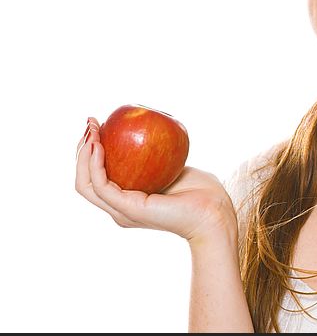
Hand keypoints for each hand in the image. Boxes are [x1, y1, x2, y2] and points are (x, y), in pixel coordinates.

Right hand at [75, 117, 236, 243]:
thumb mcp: (173, 167)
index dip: (91, 151)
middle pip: (85, 179)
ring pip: (86, 183)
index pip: (97, 176)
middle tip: (90, 123)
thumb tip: (147, 132)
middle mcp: (119, 208)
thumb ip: (157, 156)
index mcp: (128, 200)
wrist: (215, 212)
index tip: (98, 124)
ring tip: (91, 130)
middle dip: (82, 149)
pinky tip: (99, 145)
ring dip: (83, 154)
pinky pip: (102, 185)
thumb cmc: (202, 191)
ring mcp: (121, 210)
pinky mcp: (127, 209)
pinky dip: (95, 164)